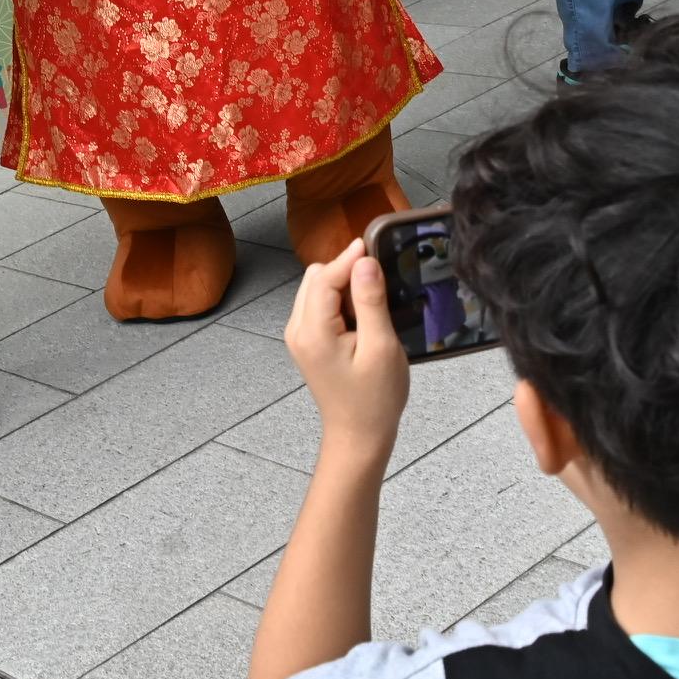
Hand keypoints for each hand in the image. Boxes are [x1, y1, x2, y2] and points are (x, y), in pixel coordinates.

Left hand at [283, 240, 408, 459]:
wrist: (359, 435)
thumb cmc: (374, 399)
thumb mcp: (381, 347)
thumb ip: (371, 301)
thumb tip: (364, 261)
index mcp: (312, 331)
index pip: (325, 277)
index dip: (350, 258)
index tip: (374, 243)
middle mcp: (297, 329)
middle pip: (317, 278)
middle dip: (347, 273)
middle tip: (379, 289)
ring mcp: (299, 336)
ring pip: (318, 289)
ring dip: (345, 288)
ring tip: (372, 309)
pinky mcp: (308, 341)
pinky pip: (320, 306)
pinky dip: (341, 303)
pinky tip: (362, 320)